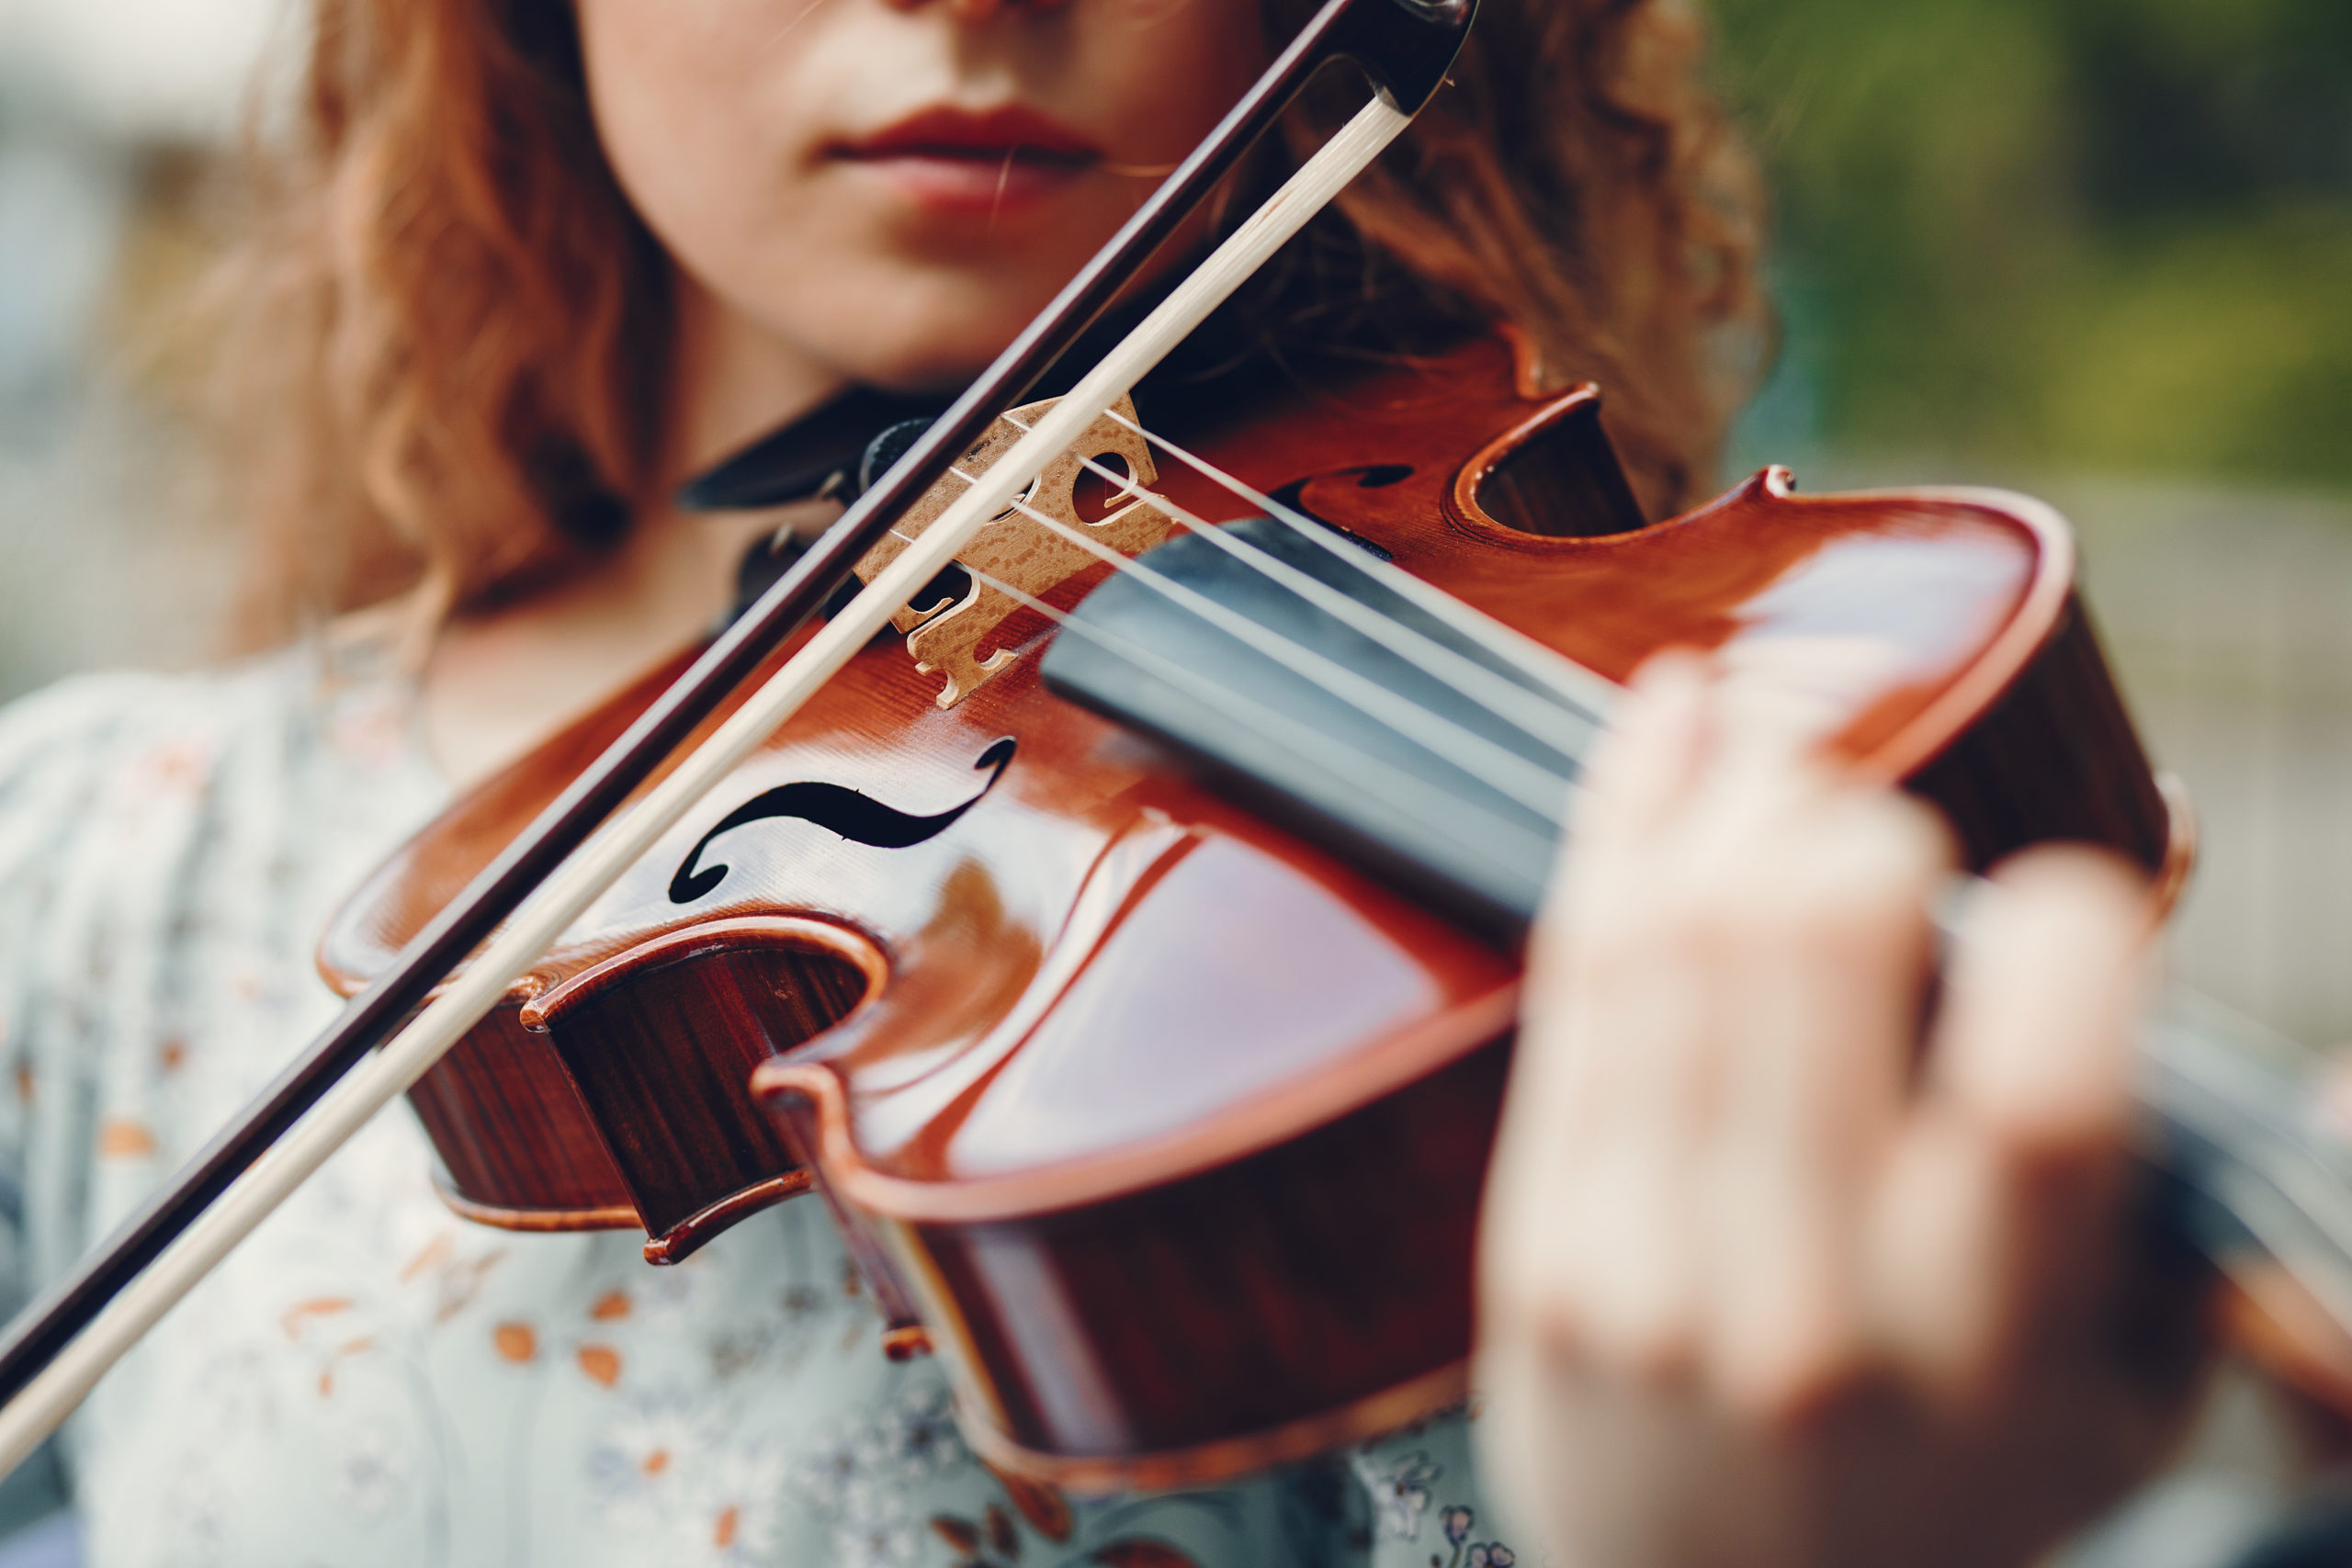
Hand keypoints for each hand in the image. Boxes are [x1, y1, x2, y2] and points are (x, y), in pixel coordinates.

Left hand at [1474, 653, 2213, 1567]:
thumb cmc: (1956, 1486)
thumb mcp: (2118, 1395)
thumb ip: (2160, 1210)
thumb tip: (2254, 1021)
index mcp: (1988, 1341)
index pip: (2040, 1084)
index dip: (2067, 931)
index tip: (2063, 901)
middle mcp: (1809, 1297)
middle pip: (1819, 946)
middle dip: (1867, 819)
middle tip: (1892, 811)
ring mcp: (1648, 1265)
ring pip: (1681, 934)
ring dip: (1742, 785)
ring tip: (1791, 711)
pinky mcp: (1537, 1240)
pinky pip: (1576, 981)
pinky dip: (1624, 824)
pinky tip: (1674, 717)